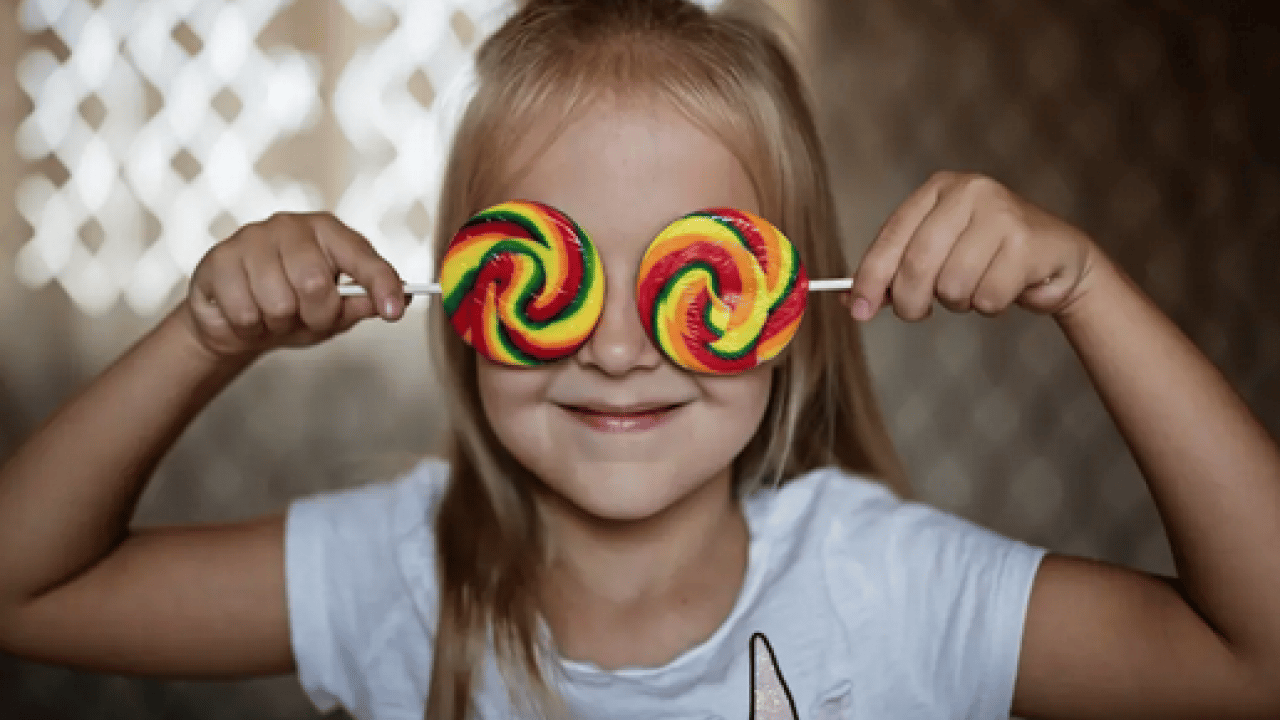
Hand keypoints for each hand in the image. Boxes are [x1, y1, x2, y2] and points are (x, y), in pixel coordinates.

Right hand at [181, 212, 405, 359]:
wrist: (235, 322)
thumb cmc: (294, 309)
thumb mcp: (335, 311)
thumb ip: (362, 303)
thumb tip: (400, 299)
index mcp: (328, 233)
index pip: (362, 257)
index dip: (380, 284)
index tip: (393, 312)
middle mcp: (291, 226)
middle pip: (315, 284)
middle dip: (315, 316)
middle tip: (305, 318)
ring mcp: (252, 237)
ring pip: (278, 302)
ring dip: (278, 323)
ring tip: (272, 315)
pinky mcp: (219, 258)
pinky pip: (244, 312)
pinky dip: (249, 327)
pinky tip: (247, 313)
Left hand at [848, 171, 1097, 320]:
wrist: (1057, 260)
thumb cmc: (988, 257)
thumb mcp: (937, 255)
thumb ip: (895, 272)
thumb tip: (850, 301)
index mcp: (939, 188)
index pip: (891, 237)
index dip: (870, 278)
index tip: (858, 310)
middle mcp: (970, 191)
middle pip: (917, 264)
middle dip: (912, 301)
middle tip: (919, 312)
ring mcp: (1002, 213)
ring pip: (952, 285)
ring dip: (958, 303)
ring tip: (976, 288)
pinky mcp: (1029, 243)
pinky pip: (986, 297)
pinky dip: (989, 306)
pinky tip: (1004, 287)